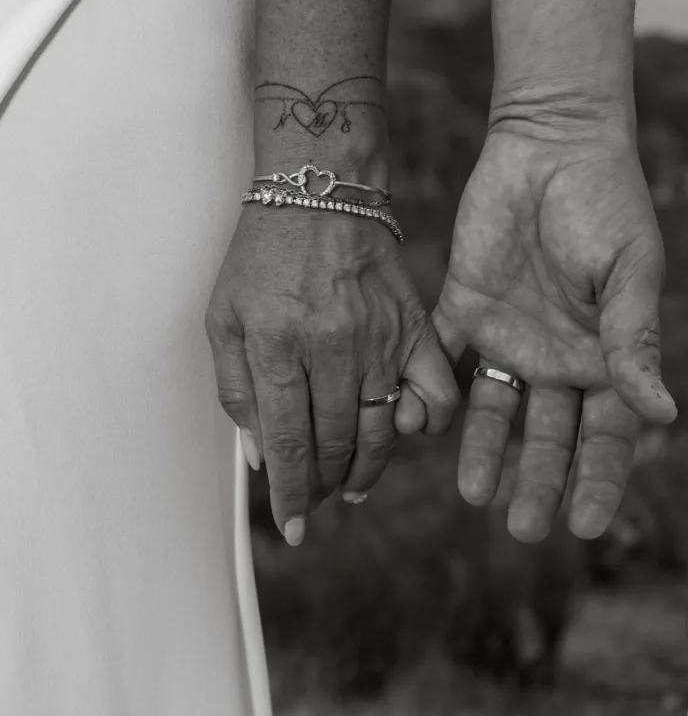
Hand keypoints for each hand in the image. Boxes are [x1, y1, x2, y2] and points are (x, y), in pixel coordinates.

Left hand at [205, 201, 458, 543]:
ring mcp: (380, 337)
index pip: (289, 442)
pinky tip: (403, 434)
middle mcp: (333, 346)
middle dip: (320, 485)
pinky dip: (426, 424)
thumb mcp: (224, 318)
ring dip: (365, 469)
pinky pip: (436, 392)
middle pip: (335, 444)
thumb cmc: (263, 255)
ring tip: (349, 485)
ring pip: (381, 430)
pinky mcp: (414, 326)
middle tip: (312, 498)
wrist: (320, 190)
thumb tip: (260, 458)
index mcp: (278, 344)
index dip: (290, 493)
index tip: (291, 525)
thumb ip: (237, 391)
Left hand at [397, 125, 676, 542]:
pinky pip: (442, 360)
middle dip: (538, 481)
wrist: (550, 143)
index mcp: (604, 354)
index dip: (597, 480)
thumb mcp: (627, 272)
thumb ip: (633, 342)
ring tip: (474, 494)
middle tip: (523, 527)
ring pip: (493, 411)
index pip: (605, 433)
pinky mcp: (462, 309)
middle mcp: (555, 357)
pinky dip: (431, 392)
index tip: (585, 525)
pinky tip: (421, 425)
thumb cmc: (606, 202)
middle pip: (548, 435)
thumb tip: (663, 415)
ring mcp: (507, 336)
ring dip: (484, 452)